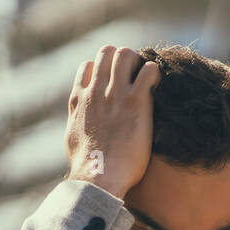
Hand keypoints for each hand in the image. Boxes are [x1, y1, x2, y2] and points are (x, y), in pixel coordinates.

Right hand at [65, 45, 160, 198]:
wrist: (99, 177)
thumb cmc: (87, 166)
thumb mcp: (72, 137)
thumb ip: (77, 119)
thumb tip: (78, 119)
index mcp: (79, 99)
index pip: (88, 66)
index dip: (103, 69)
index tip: (114, 81)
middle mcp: (96, 91)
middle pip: (106, 52)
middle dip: (122, 59)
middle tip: (135, 75)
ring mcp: (115, 94)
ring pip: (126, 55)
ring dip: (138, 61)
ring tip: (147, 78)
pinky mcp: (136, 102)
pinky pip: (148, 70)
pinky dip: (154, 72)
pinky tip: (157, 85)